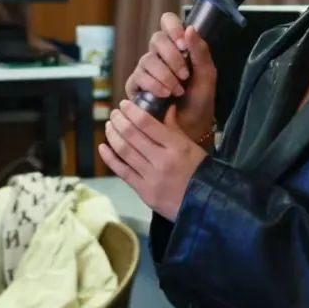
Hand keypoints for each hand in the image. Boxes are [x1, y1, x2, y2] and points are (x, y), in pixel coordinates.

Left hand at [99, 100, 207, 220]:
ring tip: (109, 125)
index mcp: (175, 146)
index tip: (124, 104)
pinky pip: (122, 171)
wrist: (205, 203)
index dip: (132, 111)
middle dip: (119, 120)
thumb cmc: (200, 171)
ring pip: (124, 151)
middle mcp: (160, 160)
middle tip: (114, 113)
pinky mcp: (143, 192)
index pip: (146, 123)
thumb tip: (166, 107)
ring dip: (113, 135)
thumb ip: (174, 128)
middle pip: (132, 135)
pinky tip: (103, 147)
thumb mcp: (190, 146)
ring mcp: (150, 177)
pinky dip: (109, 158)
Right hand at [122, 13, 215, 143]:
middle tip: (185, 74)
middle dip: (172, 57)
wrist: (191, 128)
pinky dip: (153, 84)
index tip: (183, 43)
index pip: (168, 22)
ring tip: (177, 90)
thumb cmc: (200, 101)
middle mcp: (159, 55)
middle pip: (156, 39)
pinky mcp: (135, 86)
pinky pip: (138, 77)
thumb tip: (190, 28)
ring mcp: (146, 70)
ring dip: (165, 75)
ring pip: (148, 59)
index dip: (173, 28)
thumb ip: (200, 51)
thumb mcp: (207, 75)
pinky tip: (164, 95)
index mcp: (177, 47)